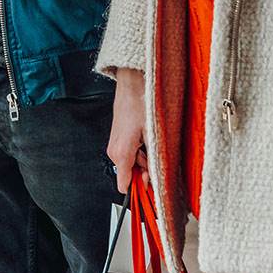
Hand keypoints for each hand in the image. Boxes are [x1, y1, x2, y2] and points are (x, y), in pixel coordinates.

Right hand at [108, 68, 148, 193]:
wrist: (132, 82)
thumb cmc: (141, 102)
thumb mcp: (153, 135)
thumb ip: (154, 160)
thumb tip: (157, 179)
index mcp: (121, 153)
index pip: (124, 186)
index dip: (140, 189)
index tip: (152, 189)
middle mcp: (114, 151)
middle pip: (130, 174)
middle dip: (145, 170)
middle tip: (157, 158)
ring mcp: (114, 144)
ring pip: (131, 162)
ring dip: (144, 158)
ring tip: (152, 141)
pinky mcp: (117, 137)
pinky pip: (129, 152)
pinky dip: (140, 149)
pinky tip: (146, 137)